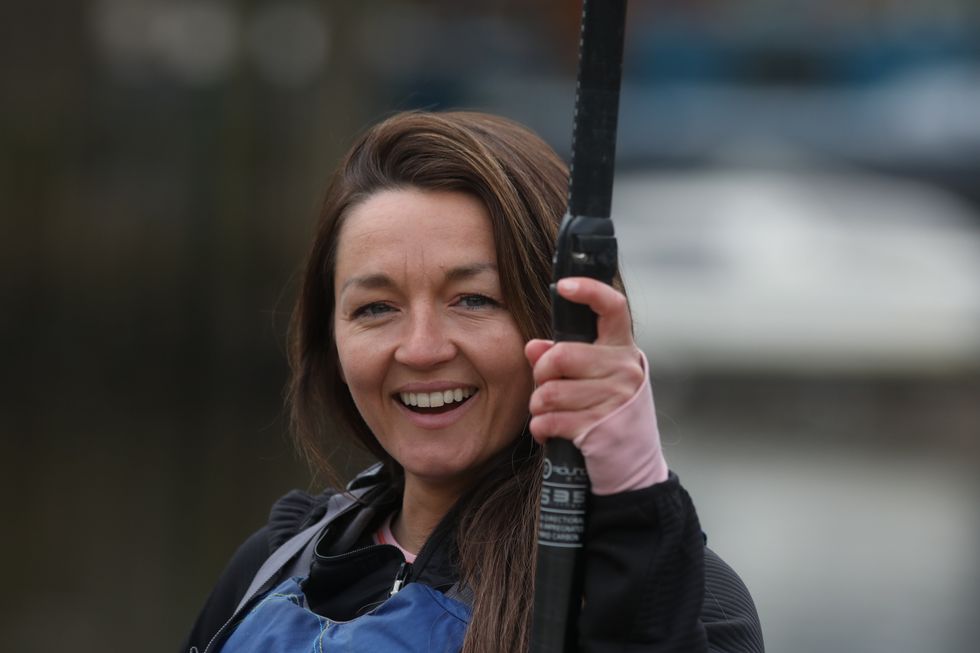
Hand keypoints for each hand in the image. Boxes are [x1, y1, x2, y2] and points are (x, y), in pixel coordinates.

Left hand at [524, 277, 644, 443]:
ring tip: (549, 413)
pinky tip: (549, 432)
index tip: (564, 286)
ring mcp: (616, 400)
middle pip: (561, 356)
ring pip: (550, 392)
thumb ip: (561, 359)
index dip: (589, 291)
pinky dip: (541, 428)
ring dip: (539, 406)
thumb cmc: (607, 415)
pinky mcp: (600, 429)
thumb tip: (533, 347)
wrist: (632, 467)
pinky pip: (549, 420)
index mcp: (622, 350)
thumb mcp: (591, 382)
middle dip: (541, 374)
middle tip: (545, 387)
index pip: (612, 308)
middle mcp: (624, 370)